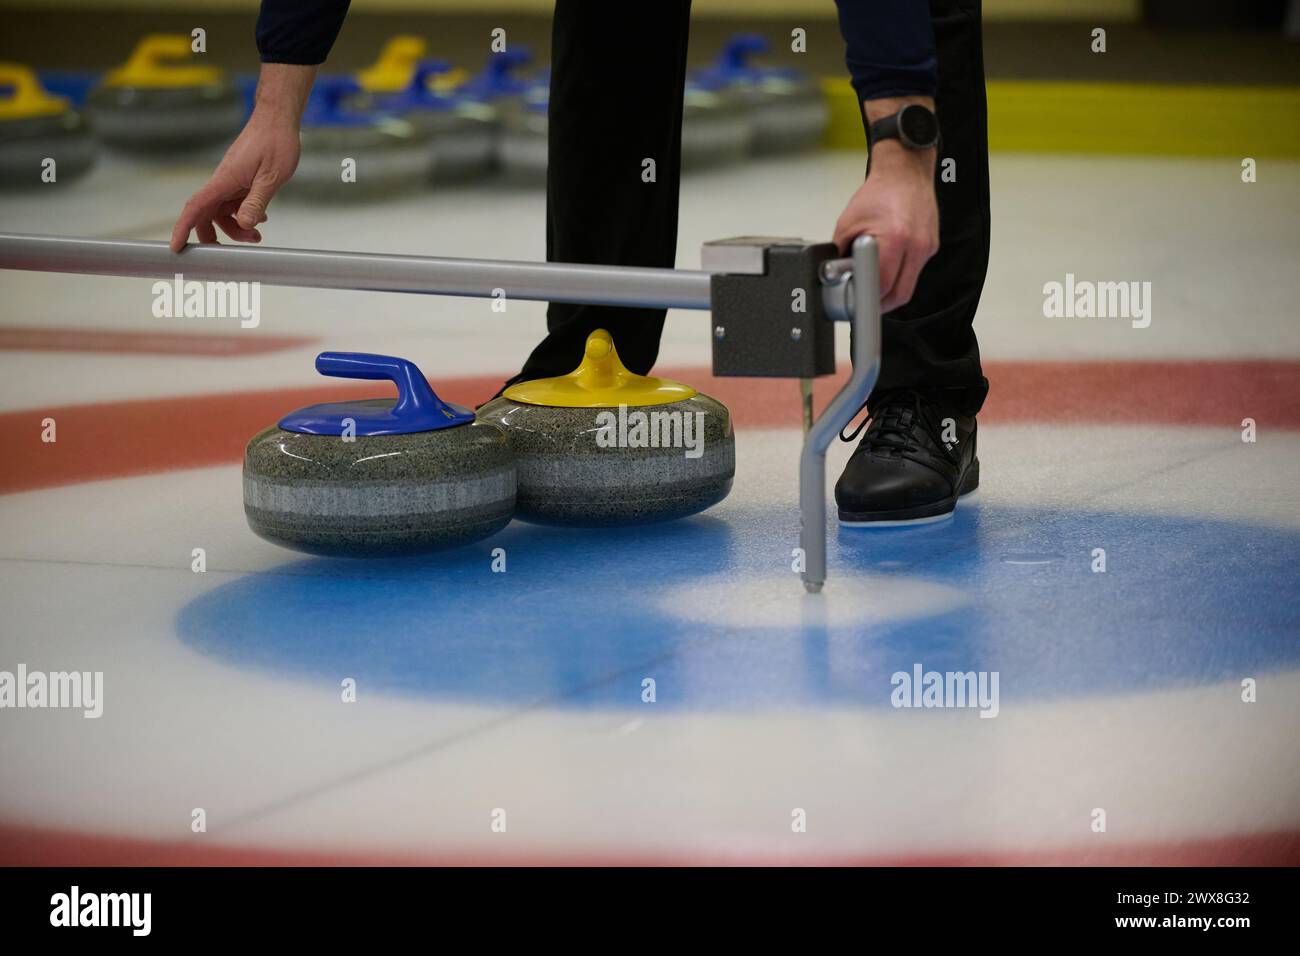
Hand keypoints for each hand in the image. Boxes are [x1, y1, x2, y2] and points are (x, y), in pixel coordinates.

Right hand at [169, 63, 315, 252]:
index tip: (175, 247)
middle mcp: (222, 181)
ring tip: (257, 236)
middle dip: (214, 235)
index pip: (196, 207)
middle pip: (206, 214)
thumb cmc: (275, 142)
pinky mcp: (239, 180)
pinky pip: (234, 203)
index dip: (183, 228)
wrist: (278, 120)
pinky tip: (259, 218)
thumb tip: (245, 224)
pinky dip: (243, 214)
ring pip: (222, 211)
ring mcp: (230, 181)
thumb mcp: (271, 177)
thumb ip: (257, 202)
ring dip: (236, 227)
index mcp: (224, 179)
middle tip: (228, 253)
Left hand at [833, 99, 939, 312]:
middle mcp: (916, 245)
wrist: (905, 171)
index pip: (884, 286)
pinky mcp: (931, 246)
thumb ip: (843, 254)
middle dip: (881, 305)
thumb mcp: (848, 223)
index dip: (870, 301)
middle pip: (901, 294)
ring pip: (909, 286)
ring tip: (873, 288)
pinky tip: (887, 269)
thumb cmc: (878, 193)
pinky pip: (915, 271)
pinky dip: (900, 275)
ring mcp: (927, 247)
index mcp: (896, 239)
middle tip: (865, 307)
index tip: (859, 307)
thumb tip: (839, 278)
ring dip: (891, 292)